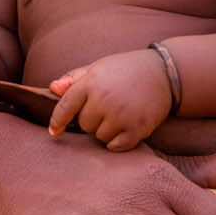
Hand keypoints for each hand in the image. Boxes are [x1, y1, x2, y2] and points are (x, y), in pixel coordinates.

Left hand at [48, 49, 174, 148]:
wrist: (163, 73)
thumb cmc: (126, 69)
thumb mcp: (98, 67)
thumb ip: (74, 78)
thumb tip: (52, 88)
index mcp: (91, 83)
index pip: (65, 107)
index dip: (56, 122)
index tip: (54, 132)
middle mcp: (104, 99)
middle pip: (84, 125)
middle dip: (93, 120)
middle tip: (109, 106)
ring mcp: (121, 115)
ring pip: (100, 137)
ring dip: (107, 131)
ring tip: (120, 114)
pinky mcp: (137, 128)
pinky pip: (116, 146)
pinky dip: (118, 142)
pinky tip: (127, 128)